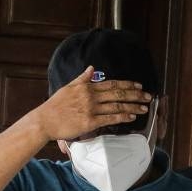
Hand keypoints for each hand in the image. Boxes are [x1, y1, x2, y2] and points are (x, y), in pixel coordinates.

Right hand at [32, 66, 151, 142]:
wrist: (44, 121)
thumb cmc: (53, 106)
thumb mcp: (68, 88)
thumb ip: (82, 78)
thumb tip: (91, 68)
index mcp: (87, 87)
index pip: (112, 84)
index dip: (127, 84)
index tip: (138, 86)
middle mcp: (91, 97)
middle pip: (118, 94)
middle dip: (135, 95)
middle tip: (147, 96)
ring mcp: (91, 109)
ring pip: (117, 106)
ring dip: (132, 106)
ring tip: (143, 108)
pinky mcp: (89, 122)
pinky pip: (110, 118)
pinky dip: (122, 117)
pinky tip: (131, 117)